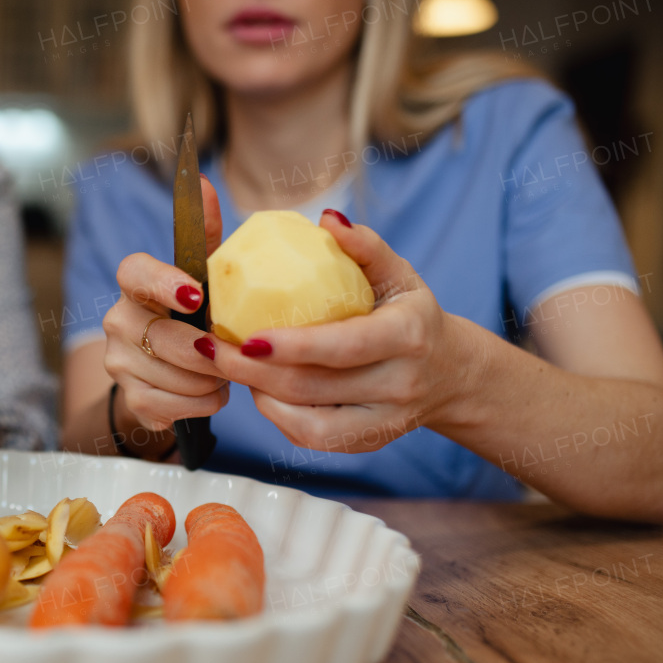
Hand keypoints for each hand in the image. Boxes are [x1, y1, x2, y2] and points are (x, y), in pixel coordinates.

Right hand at [102, 176, 229, 431]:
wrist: (164, 376)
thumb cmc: (190, 317)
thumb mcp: (201, 276)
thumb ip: (204, 235)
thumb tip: (202, 181)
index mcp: (135, 285)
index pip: (135, 273)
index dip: (163, 284)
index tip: (195, 296)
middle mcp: (117, 320)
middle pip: (165, 339)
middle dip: (207, 352)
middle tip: (232, 353)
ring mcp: (119, 362)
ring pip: (175, 377)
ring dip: (211, 380)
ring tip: (223, 372)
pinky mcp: (131, 398)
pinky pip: (175, 406)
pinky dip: (202, 403)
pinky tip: (210, 393)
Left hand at [202, 209, 463, 452]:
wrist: (452, 375)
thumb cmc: (412, 314)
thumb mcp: (399, 275)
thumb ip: (365, 246)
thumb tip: (327, 219)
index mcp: (407, 336)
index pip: (342, 347)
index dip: (292, 347)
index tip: (247, 336)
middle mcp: (399, 384)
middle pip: (311, 387)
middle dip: (252, 371)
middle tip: (211, 348)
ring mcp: (384, 421)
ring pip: (306, 421)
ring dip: (259, 394)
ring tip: (228, 366)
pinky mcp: (367, 442)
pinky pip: (312, 438)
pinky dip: (278, 416)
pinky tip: (259, 390)